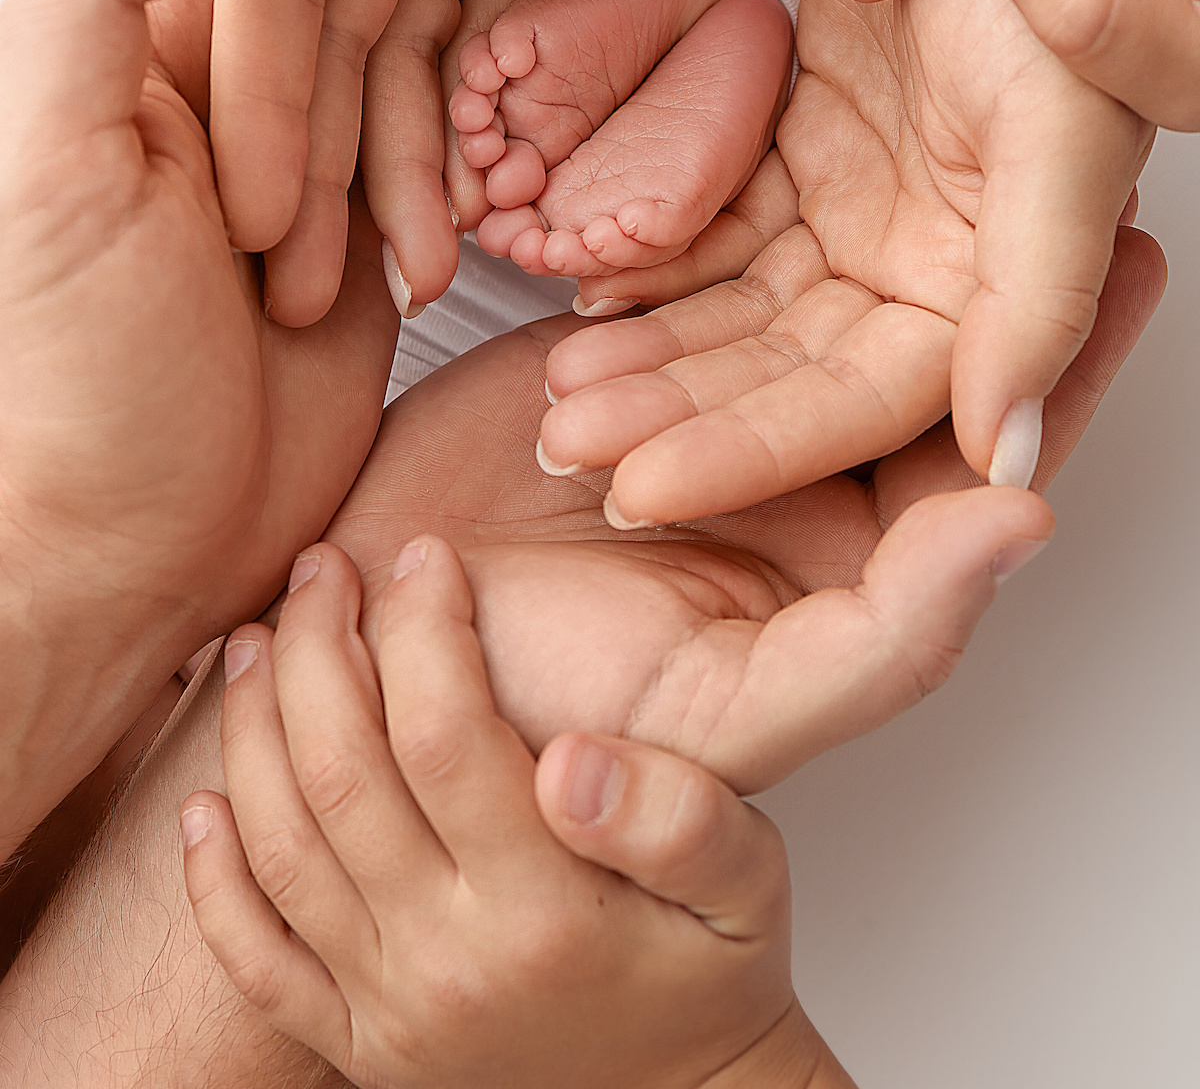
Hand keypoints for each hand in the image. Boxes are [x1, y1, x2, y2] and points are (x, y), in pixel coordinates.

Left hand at [0, 0, 406, 857]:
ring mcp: (296, 156)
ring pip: (396, 41)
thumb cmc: (63, 373)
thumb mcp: (51, 166)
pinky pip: (431, 153)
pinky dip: (458, 149)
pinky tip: (495, 124)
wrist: (125, 554)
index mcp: (134, 40)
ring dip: (444, 19)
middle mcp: (219, 81)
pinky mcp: (357, 237)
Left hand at [181, 540, 843, 1088]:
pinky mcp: (355, 1043)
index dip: (421, 627)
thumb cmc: (711, 978)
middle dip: (316, 649)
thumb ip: (678, 818)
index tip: (424, 555)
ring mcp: (388, 1010)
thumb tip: (574, 756)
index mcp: (543, 913)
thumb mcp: (748, 888)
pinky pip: (254, 961)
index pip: (445, 735)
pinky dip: (213, 879)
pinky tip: (202, 802)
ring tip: (253, 640)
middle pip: (341, 776)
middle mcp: (447, 963)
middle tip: (320, 568)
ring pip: (283, 849)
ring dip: (253, 731)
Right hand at [194, 0, 979, 320]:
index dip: (259, 90)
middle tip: (310, 280)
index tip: (265, 209)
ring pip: (401, 64)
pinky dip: (473, 137)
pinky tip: (476, 211)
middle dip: (314, 158)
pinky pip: (486, 65)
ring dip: (396, 167)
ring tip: (411, 274)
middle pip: (325, 32)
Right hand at [313, 216, 1159, 796]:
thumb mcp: (735, 706)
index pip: (984, 452)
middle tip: (1064, 153)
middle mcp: (792, 491)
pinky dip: (737, 218)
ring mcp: (711, 424)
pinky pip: (703, 282)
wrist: (365, 652)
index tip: (1136, 259)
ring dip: (870, 217)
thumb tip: (1026, 519)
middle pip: (909, 358)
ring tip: (940, 121)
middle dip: (985, 262)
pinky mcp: (627, 369)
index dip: (1066, 365)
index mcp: (848, 568)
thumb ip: (894, 633)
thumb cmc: (543, 714)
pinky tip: (789, 144)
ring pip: (808, 304)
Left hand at [538, 0, 1151, 511]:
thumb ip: (1035, 300)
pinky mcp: (796, 155)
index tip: (638, 492)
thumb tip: (1001, 456)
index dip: (747, 456)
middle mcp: (913, 271)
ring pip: (730, 308)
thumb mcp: (1057, 137)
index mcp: (984, 294)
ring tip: (558, 389)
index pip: (851, 409)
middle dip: (671, 414)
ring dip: (648, 347)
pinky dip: (650, 256)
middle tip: (568, 444)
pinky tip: (583, 281)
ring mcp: (849, 215)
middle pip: (775, 373)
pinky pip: (709, 226)